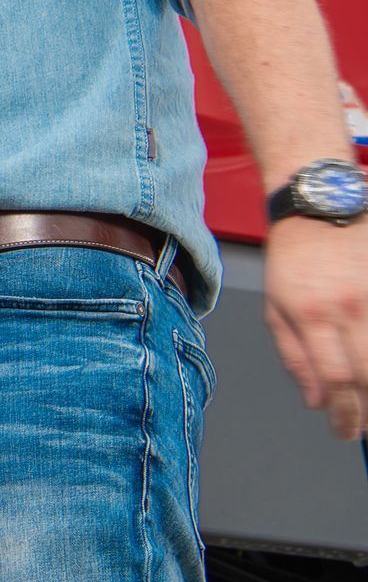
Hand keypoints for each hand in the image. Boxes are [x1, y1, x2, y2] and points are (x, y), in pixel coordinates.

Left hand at [263, 217, 367, 438]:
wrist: (320, 203)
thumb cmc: (293, 255)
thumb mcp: (276, 304)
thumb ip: (295, 356)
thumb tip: (316, 402)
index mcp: (312, 314)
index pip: (336, 380)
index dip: (346, 416)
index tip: (346, 432)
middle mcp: (350, 307)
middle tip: (365, 428)